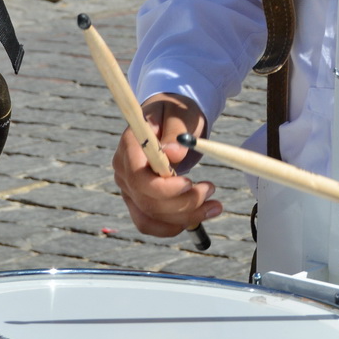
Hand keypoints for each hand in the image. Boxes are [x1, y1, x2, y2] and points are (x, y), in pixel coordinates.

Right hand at [112, 95, 221, 237]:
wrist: (169, 118)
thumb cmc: (175, 112)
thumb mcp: (180, 114)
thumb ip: (176, 132)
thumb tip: (174, 153)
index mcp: (130, 144)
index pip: (137, 177)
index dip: (163, 188)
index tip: (190, 183)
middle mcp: (124, 169)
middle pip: (146, 201)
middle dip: (183, 203)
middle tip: (211, 189)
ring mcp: (129, 187)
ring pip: (150, 216)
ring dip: (185, 217)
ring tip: (214, 205)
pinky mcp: (138, 199)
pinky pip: (150, 222)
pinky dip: (173, 225)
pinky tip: (197, 218)